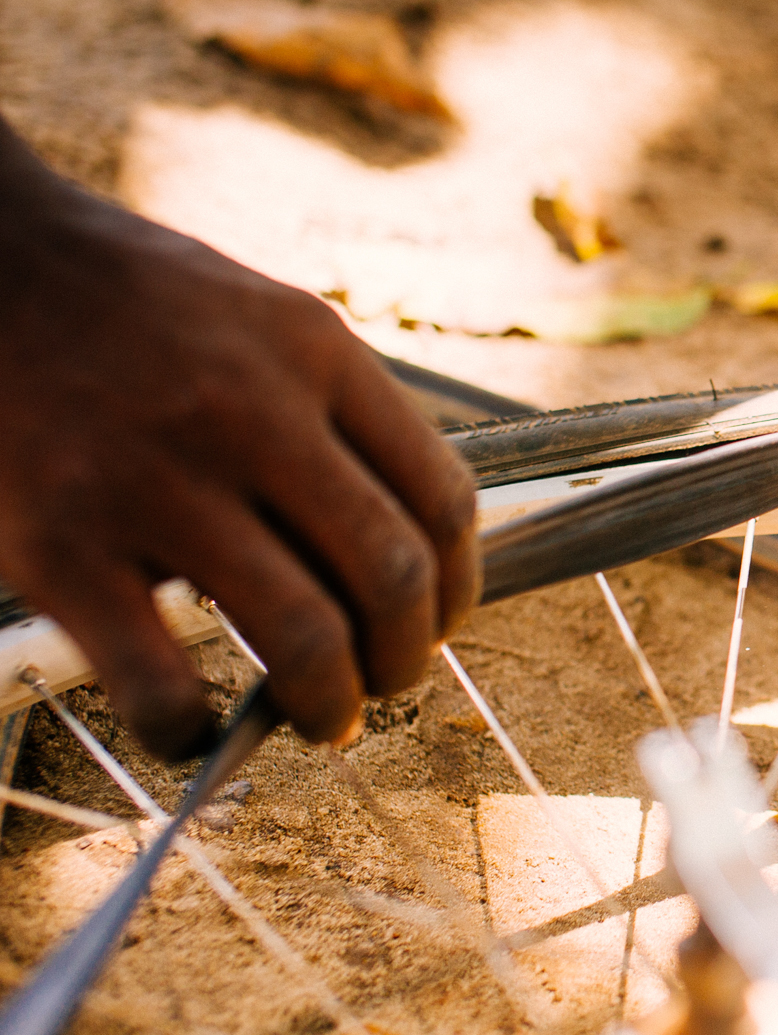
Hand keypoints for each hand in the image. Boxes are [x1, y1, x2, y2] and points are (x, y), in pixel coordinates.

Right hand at [0, 132, 477, 757]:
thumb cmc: (134, 302)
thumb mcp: (264, 321)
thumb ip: (333, 415)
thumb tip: (394, 555)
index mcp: (316, 353)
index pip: (442, 496)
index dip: (460, 583)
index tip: (440, 618)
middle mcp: (251, 413)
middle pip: (391, 576)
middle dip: (406, 657)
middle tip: (389, 682)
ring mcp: (155, 481)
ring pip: (303, 637)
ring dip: (331, 702)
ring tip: (324, 717)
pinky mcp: (60, 543)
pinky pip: (158, 680)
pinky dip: (190, 731)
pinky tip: (194, 731)